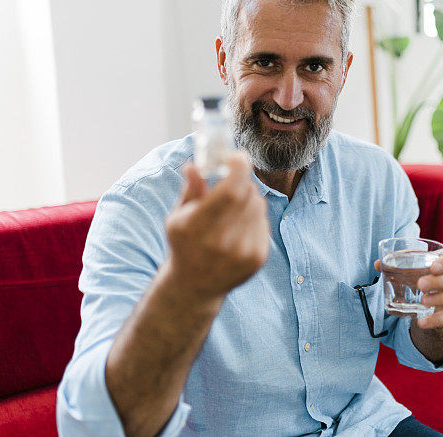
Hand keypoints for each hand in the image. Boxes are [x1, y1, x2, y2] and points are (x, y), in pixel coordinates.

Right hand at [165, 150, 269, 298]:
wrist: (195, 285)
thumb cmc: (184, 243)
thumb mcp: (178, 216)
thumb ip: (190, 189)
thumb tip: (195, 165)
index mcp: (197, 228)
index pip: (230, 192)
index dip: (239, 169)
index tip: (238, 156)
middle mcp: (222, 242)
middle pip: (247, 195)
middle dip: (242, 180)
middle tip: (233, 179)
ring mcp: (242, 253)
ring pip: (258, 205)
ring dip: (249, 197)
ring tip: (233, 206)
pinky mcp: (257, 258)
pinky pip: (263, 221)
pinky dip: (254, 215)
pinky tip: (239, 224)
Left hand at [374, 250, 442, 328]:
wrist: (435, 297)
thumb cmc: (424, 274)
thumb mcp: (414, 267)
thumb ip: (398, 263)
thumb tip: (378, 264)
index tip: (433, 267)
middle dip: (439, 281)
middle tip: (420, 285)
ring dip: (440, 299)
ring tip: (422, 301)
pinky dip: (436, 320)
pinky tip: (422, 322)